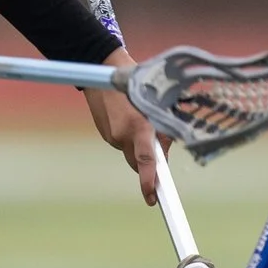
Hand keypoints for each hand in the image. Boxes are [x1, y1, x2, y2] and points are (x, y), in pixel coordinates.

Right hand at [84, 48, 161, 201]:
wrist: (103, 68)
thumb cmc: (139, 83)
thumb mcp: (157, 104)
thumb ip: (162, 130)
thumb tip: (164, 153)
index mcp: (140, 125)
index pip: (147, 160)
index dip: (149, 181)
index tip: (152, 198)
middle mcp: (124, 134)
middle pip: (138, 162)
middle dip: (148, 162)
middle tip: (157, 145)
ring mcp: (111, 135)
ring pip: (130, 152)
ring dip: (138, 145)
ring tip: (139, 120)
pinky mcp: (104, 133)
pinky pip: (121, 143)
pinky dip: (128, 137)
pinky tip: (128, 118)